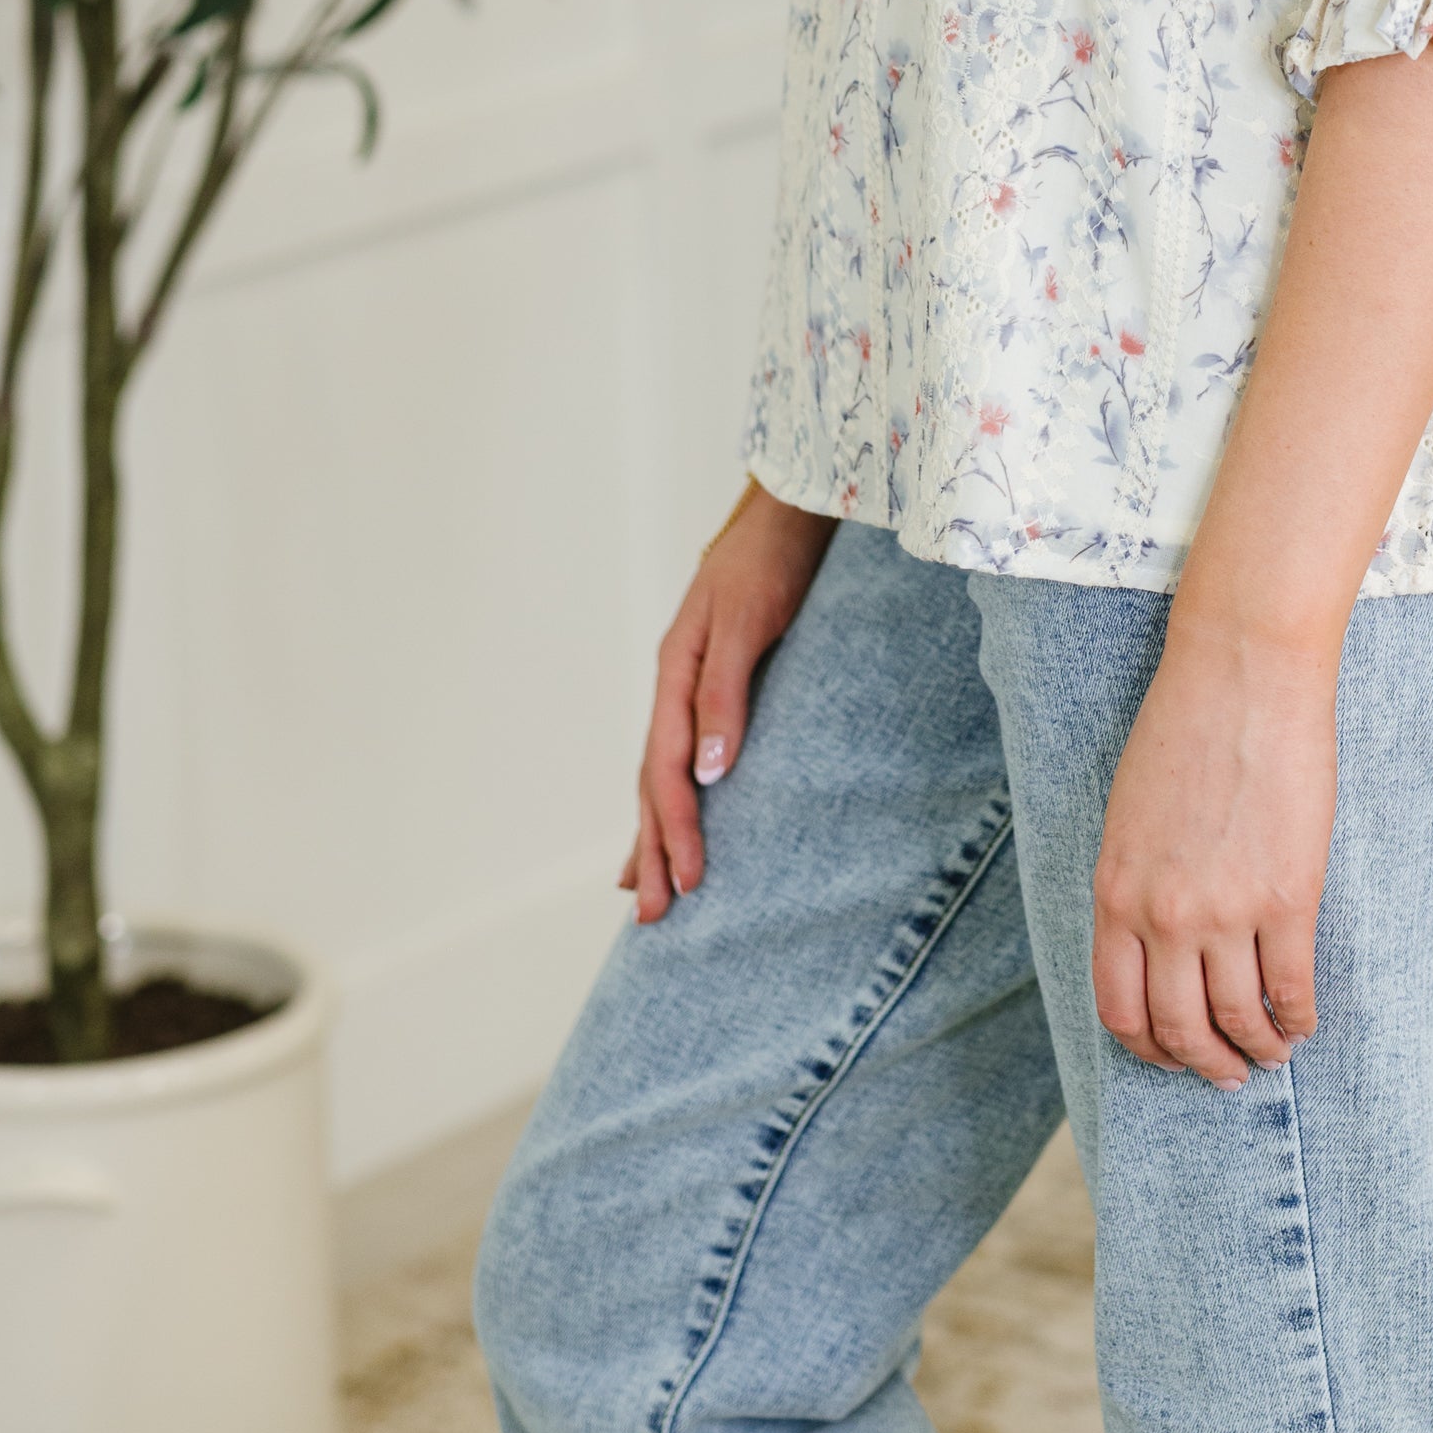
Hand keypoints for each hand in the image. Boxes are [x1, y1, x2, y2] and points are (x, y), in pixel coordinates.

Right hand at [621, 482, 835, 919]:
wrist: (789, 512)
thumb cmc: (771, 561)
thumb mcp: (748, 622)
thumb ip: (725, 694)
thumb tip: (708, 774)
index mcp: (675, 674)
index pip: (664, 770)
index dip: (674, 829)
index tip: (688, 884)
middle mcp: (675, 685)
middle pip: (652, 782)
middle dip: (652, 850)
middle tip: (652, 919)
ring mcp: (690, 686)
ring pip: (661, 773)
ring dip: (655, 833)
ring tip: (642, 891)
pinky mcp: (715, 684)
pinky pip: (683, 752)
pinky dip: (672, 795)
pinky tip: (677, 817)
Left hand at [1091, 612, 1335, 1085]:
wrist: (1242, 671)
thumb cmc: (1183, 727)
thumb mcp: (1128, 815)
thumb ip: (1135, 886)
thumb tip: (1156, 952)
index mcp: (1115, 893)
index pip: (1119, 1008)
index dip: (1147, 1047)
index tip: (1170, 1056)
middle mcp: (1163, 915)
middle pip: (1179, 1029)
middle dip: (1204, 1064)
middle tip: (1226, 1074)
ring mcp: (1227, 909)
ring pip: (1239, 1020)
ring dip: (1257, 1050)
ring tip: (1272, 1052)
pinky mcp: (1289, 896)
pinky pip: (1292, 988)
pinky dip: (1299, 1018)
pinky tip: (1303, 1020)